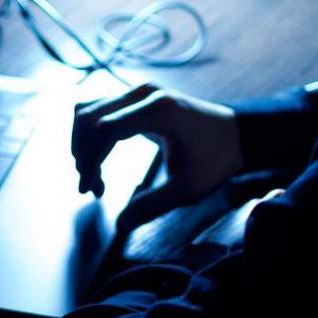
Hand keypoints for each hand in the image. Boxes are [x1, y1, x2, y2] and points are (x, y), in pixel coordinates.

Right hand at [71, 82, 243, 231]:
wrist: (236, 134)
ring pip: (88, 111)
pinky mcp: (136, 97)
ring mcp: (138, 91)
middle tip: (91, 190)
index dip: (91, 161)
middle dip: (82, 154)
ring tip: (95, 179)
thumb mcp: (188, 189)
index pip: (104, 129)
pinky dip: (91, 136)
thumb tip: (119, 225)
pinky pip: (99, 110)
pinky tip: (100, 163)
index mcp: (159, 110)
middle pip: (88, 116)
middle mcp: (144, 93)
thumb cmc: (216, 160)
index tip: (91, 191)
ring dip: (83, 144)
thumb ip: (153, 206)